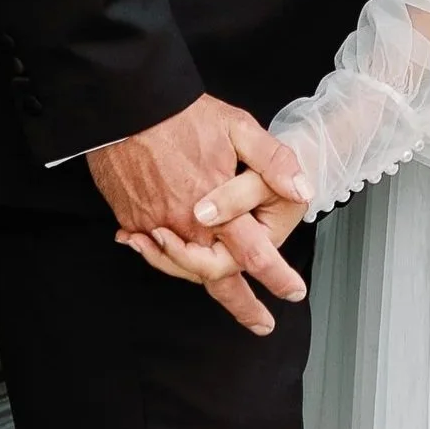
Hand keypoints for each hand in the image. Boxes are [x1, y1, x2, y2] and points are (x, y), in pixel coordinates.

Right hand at [91, 97, 307, 330]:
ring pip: (182, 267)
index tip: (292, 293)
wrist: (126, 105)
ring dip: (201, 280)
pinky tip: (170, 253)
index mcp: (218, 207)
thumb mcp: (239, 128)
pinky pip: (151, 249)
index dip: (277, 278)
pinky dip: (161, 255)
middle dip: (241, 305)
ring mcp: (155, 225)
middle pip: (216, 277)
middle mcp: (186, 225)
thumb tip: (302, 190)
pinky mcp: (131, 219)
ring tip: (228, 299)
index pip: (255, 255)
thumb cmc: (183, 115)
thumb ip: (274, 162)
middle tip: (260, 323)